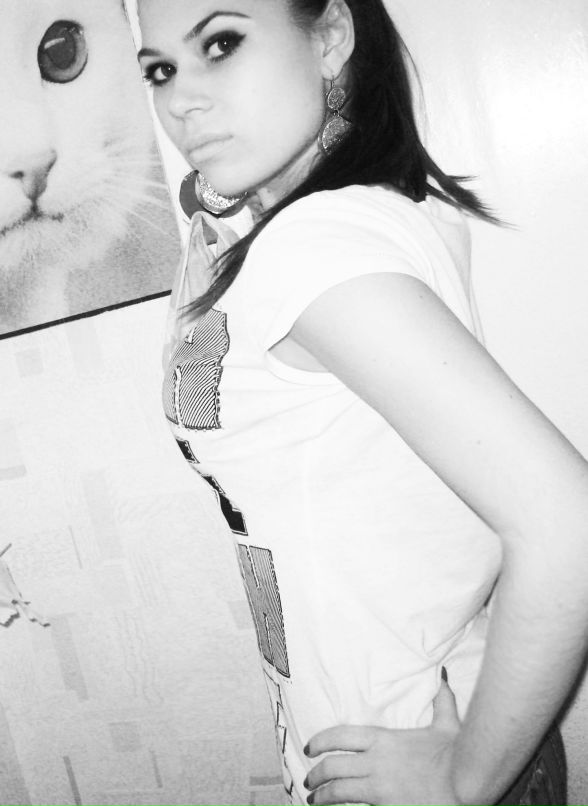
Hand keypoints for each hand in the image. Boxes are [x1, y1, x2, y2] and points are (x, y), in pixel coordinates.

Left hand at [304, 677, 462, 805]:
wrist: (466, 784)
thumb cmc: (456, 755)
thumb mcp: (447, 724)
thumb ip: (442, 701)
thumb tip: (443, 675)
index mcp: (384, 740)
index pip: (341, 736)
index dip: (321, 741)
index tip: (310, 747)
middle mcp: (376, 763)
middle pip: (333, 767)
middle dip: (316, 774)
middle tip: (309, 780)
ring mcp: (379, 789)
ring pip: (339, 792)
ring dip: (322, 796)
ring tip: (314, 799)